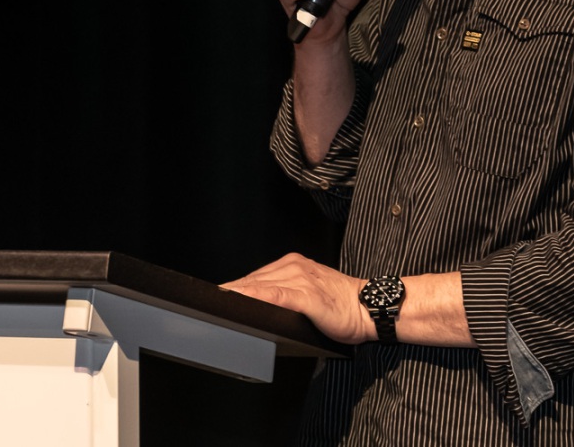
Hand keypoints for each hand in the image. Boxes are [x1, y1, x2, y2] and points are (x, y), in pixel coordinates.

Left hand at [223, 253, 372, 343]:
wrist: (370, 308)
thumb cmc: (342, 305)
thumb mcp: (309, 294)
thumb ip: (284, 295)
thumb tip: (257, 308)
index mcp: (294, 265)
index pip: (254, 279)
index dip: (231, 290)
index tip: (209, 299)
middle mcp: (295, 267)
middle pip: (251, 282)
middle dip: (227, 295)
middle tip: (203, 306)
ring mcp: (300, 280)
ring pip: (258, 287)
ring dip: (235, 296)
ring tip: (213, 306)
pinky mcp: (306, 295)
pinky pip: (274, 296)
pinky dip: (255, 298)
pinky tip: (240, 302)